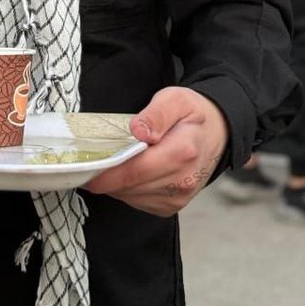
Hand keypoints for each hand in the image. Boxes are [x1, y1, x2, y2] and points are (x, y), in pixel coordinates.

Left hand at [82, 87, 228, 216]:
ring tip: (111, 163)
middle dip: (107, 177)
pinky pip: (139, 202)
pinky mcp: (172, 206)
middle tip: (91, 162)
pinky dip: (128, 190)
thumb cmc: (193, 113)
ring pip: (132, 197)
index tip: (86, 169)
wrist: (218, 132)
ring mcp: (179, 197)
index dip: (107, 173)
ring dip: (116, 184)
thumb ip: (156, 114)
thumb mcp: (176, 99)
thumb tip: (138, 131)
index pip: (135, 170)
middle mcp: (182, 181)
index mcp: (182, 152)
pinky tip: (128, 173)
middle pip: (131, 187)